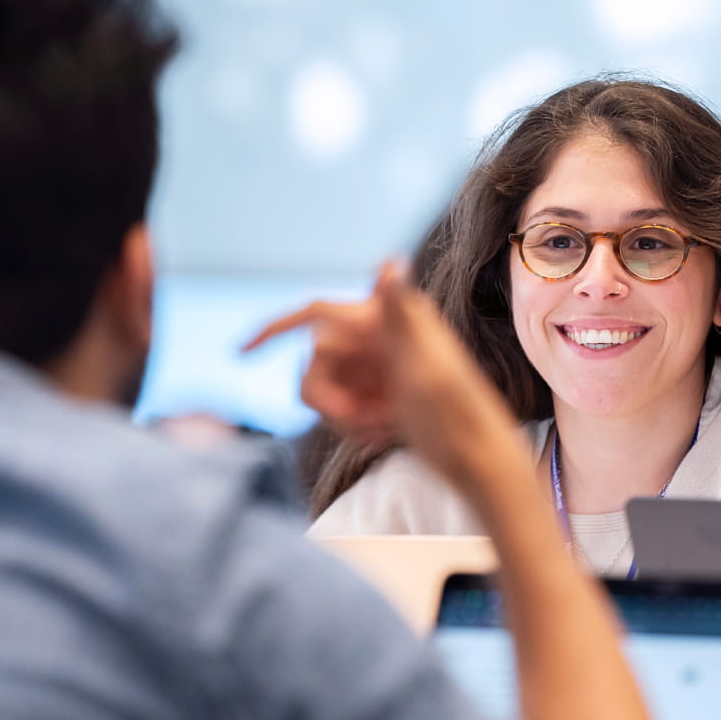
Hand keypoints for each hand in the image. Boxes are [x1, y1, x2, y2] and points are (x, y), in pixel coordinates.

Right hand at [243, 263, 524, 497]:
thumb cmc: (457, 411)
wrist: (479, 459)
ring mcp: (378, 367)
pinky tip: (387, 434)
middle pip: (316, 358)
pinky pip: (340, 407)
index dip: (275, 328)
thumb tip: (390, 260)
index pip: (317, 313)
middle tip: (360, 422)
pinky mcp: (380, 394)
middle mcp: (379, 337)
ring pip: (324, 386)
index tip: (241, 354)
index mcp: (387, 319)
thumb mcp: (427, 364)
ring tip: (380, 429)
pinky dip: (353, 425)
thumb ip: (402, 312)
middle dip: (327, 394)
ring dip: (341, 413)